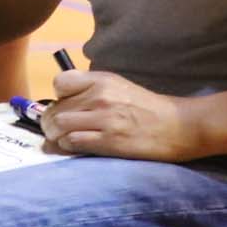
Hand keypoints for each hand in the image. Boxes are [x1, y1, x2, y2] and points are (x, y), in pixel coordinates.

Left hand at [42, 70, 205, 161]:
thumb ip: (91, 89)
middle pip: (55, 109)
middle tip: (58, 130)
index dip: (58, 96)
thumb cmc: (146, 108)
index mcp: (102, 80)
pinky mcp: (108, 141)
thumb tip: (61, 103)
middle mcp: (100, 96)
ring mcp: (104, 119)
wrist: (175, 126)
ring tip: (64, 140)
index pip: (61, 83)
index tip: (65, 105)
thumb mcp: (118, 86)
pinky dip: (68, 146)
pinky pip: (72, 142)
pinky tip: (77, 147)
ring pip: (58, 126)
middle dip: (51, 123)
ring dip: (56, 136)